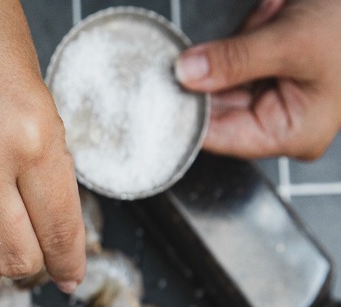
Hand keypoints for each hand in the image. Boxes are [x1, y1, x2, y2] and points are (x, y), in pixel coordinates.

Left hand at [176, 0, 340, 159]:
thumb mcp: (294, 42)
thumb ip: (236, 60)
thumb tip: (186, 74)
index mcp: (291, 133)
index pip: (219, 137)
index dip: (186, 117)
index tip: (159, 95)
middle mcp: (279, 121)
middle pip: (213, 111)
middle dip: (204, 78)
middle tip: (186, 55)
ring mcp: (271, 96)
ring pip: (216, 84)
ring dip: (222, 55)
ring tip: (258, 28)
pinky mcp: (265, 71)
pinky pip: (230, 62)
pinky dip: (233, 42)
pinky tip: (261, 22)